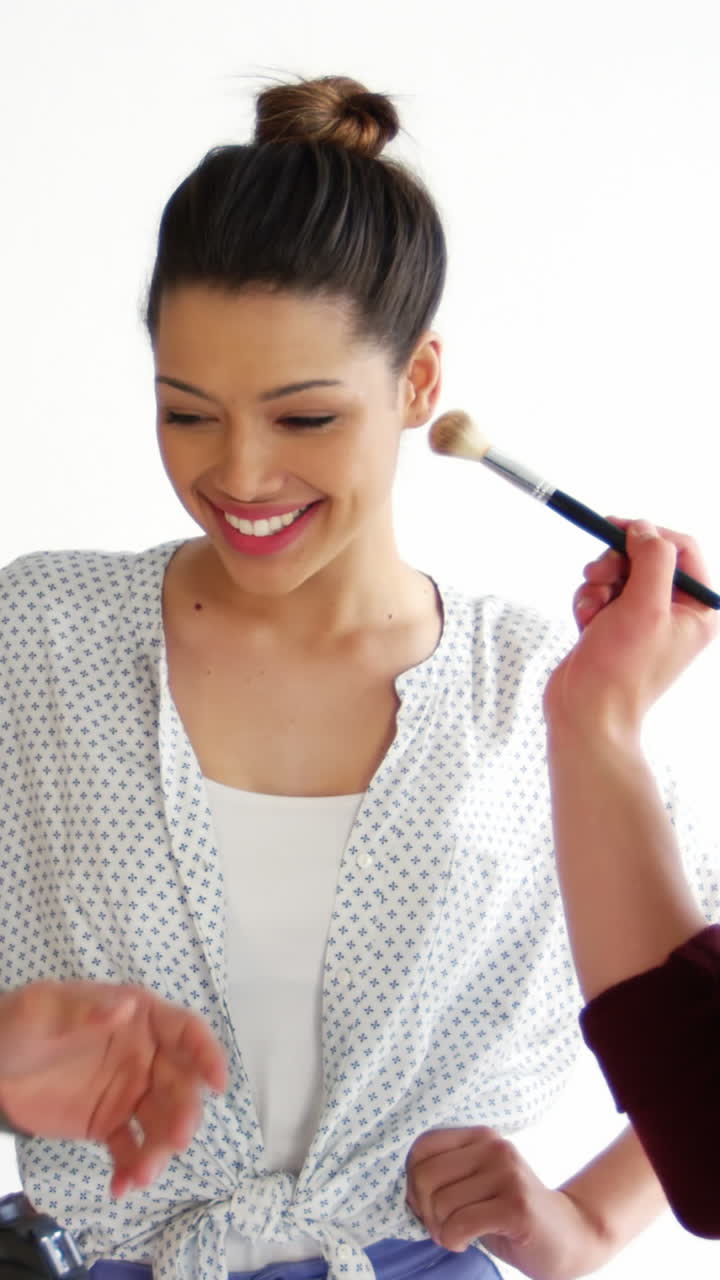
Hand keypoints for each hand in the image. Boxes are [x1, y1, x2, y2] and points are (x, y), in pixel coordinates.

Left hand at [0, 980, 227, 1195]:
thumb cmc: (19, 1025)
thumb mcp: (43, 1010)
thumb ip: (85, 1009)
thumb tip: (126, 1008)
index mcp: (139, 1018)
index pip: (185, 1031)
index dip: (207, 1053)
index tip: (218, 1083)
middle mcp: (144, 1055)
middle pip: (181, 1085)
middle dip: (185, 1113)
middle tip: (176, 1141)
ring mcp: (130, 1092)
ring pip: (162, 1123)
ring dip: (160, 1150)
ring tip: (139, 1176)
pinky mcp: (109, 1124)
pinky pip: (131, 1149)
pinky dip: (131, 1169)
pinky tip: (120, 1187)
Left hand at [405, 1127, 609, 1279]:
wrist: (567, 1235)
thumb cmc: (508, 1213)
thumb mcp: (475, 1184)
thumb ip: (446, 1176)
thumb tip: (405, 1187)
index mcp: (480, 1137)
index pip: (421, 1147)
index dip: (412, 1181)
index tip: (426, 1204)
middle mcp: (494, 1147)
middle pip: (426, 1175)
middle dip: (424, 1211)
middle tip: (440, 1227)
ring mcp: (507, 1174)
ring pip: (441, 1204)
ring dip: (441, 1231)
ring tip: (456, 1236)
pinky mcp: (516, 1206)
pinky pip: (460, 1224)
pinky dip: (454, 1240)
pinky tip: (466, 1243)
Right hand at [544, 519, 718, 740]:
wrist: (587, 713)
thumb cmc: (622, 668)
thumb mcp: (646, 606)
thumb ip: (652, 558)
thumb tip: (644, 529)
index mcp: (699, 610)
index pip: (684, 549)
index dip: (651, 534)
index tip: (618, 529)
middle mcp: (676, 613)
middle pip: (647, 557)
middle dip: (617, 562)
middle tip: (599, 573)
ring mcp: (643, 621)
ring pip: (618, 573)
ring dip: (598, 583)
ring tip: (592, 608)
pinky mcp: (614, 627)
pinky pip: (600, 593)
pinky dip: (588, 602)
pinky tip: (585, 623)